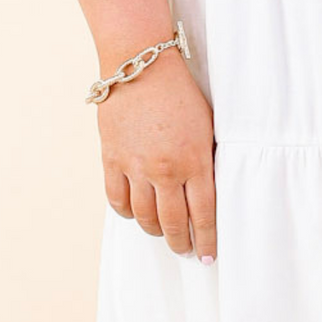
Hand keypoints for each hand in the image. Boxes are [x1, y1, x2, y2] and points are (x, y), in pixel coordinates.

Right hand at [97, 48, 216, 259]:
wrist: (141, 65)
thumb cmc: (180, 93)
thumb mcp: (207, 127)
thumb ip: (207, 161)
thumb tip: (208, 194)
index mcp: (195, 161)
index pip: (204, 216)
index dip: (207, 241)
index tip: (209, 255)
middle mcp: (165, 169)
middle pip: (173, 223)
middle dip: (182, 243)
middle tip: (185, 250)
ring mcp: (135, 166)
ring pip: (144, 217)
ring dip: (155, 230)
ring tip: (162, 232)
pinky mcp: (112, 158)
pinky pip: (117, 199)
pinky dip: (126, 212)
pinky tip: (135, 213)